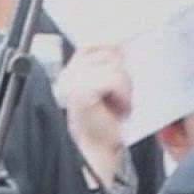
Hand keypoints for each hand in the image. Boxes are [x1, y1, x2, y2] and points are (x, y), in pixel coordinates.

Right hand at [53, 45, 132, 189]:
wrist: (96, 151)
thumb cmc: (104, 124)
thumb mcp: (109, 87)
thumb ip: (111, 64)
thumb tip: (121, 43)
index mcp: (71, 71)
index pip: (93, 43)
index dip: (112, 46)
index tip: (122, 55)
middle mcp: (69, 74)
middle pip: (108, 53)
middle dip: (121, 75)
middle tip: (118, 98)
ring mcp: (73, 82)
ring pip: (114, 67)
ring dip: (124, 88)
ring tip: (117, 104)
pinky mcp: (82, 91)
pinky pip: (113, 80)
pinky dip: (122, 95)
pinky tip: (117, 108)